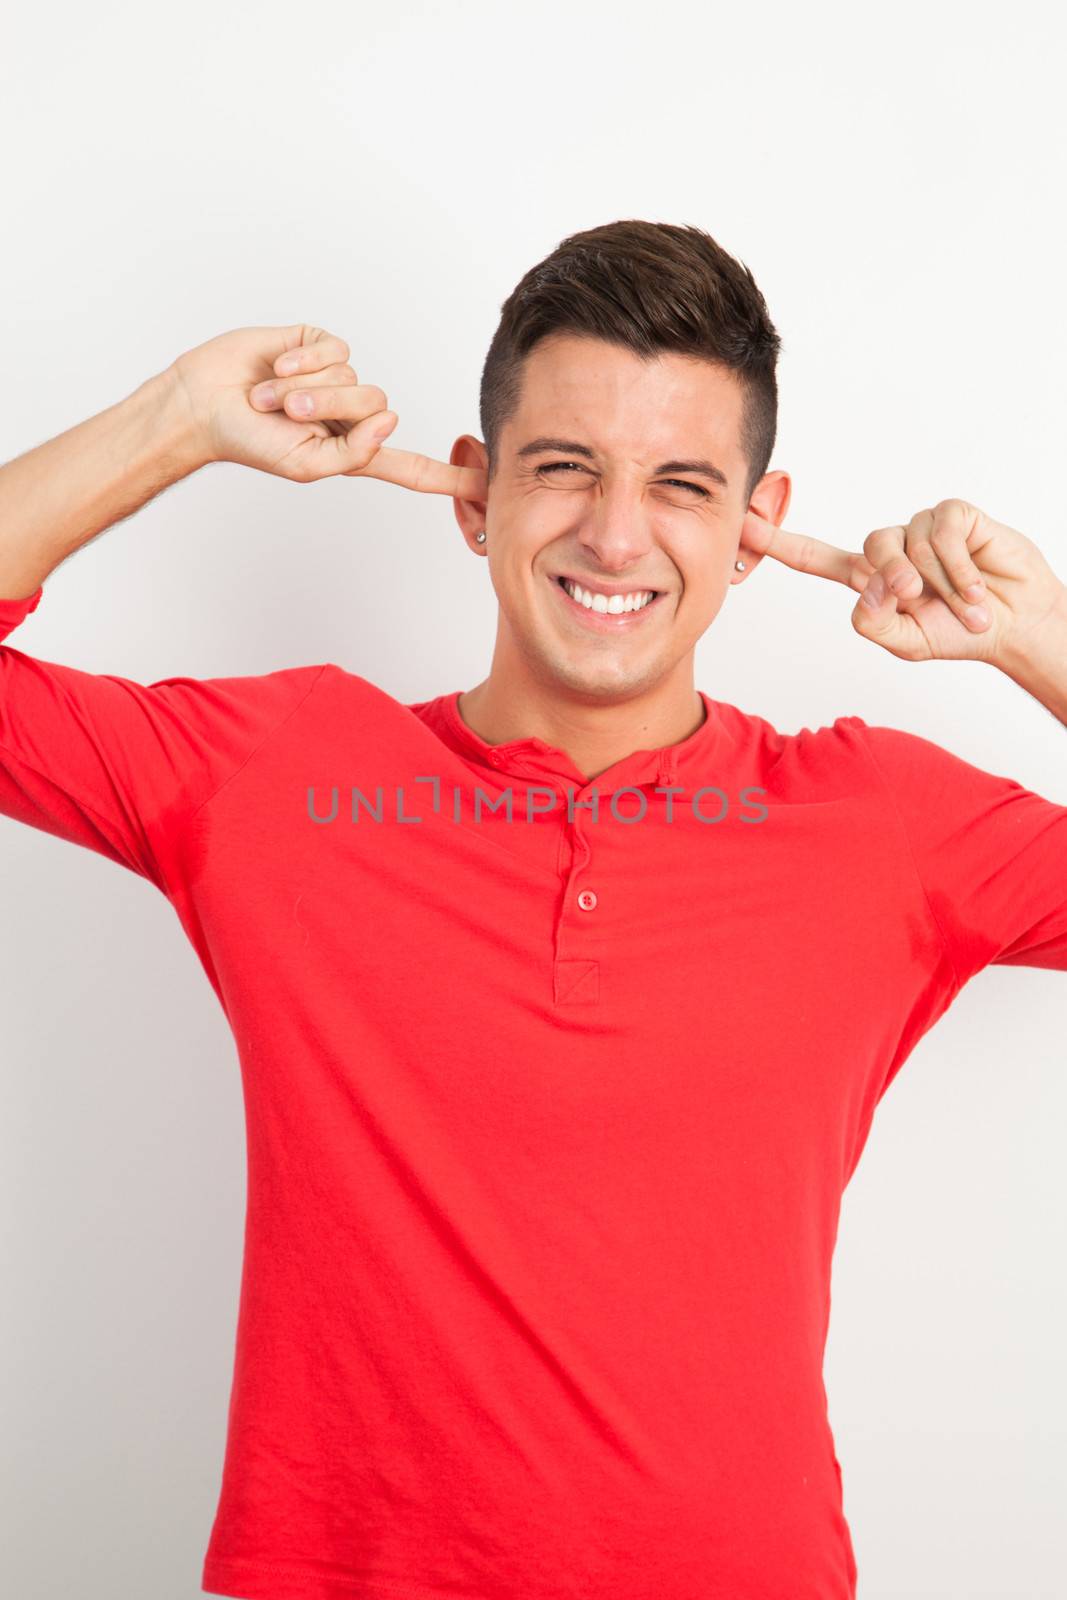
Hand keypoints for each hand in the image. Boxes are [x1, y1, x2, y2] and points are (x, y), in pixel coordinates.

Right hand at [170, 325, 486, 496]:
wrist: (205, 405)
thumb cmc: (251, 442)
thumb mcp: (308, 466)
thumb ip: (356, 453)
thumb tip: (389, 419)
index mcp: (354, 451)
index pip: (411, 467)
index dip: (450, 476)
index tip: (490, 485)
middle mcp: (351, 414)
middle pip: (376, 406)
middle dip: (327, 408)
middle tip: (286, 413)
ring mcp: (336, 377)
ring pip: (354, 376)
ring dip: (307, 387)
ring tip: (272, 396)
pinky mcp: (318, 345)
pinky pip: (334, 350)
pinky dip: (302, 362)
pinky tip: (276, 368)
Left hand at [741, 498, 1066, 666]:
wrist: (1014, 625)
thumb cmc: (957, 634)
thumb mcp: (906, 644)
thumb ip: (874, 623)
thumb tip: (869, 586)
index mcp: (868, 579)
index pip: (814, 558)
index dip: (778, 543)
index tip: (743, 525)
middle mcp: (890, 549)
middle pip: (869, 550)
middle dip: (897, 581)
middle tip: (924, 603)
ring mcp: (921, 528)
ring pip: (908, 544)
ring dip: (940, 582)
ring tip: (964, 604)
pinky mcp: (953, 515)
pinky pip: (942, 534)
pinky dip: (960, 569)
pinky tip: (976, 587)